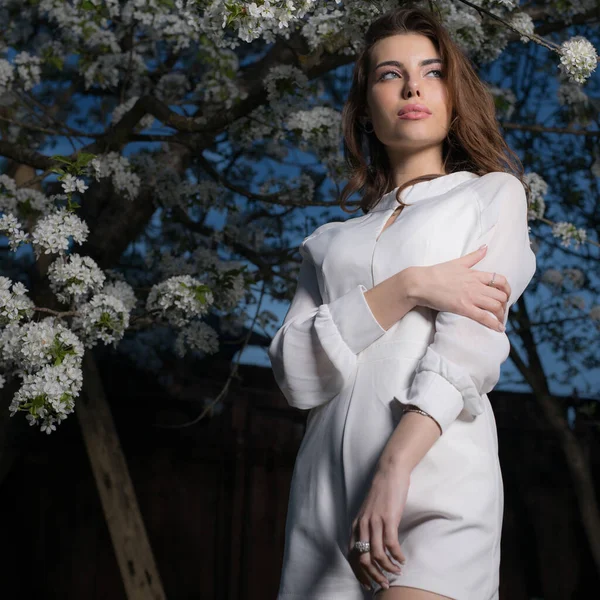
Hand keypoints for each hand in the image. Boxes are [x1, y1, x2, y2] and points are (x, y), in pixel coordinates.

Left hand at [347, 466, 408, 591]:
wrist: (389, 472)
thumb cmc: (381, 492)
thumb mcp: (368, 512)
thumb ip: (367, 528)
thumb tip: (372, 548)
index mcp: (356, 525)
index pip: (352, 556)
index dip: (359, 573)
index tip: (368, 584)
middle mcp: (362, 525)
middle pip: (363, 559)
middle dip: (373, 576)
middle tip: (385, 584)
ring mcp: (375, 522)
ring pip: (377, 555)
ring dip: (388, 568)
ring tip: (397, 572)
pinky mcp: (388, 518)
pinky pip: (391, 544)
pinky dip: (397, 556)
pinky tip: (402, 559)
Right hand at [411, 245, 511, 331]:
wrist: (421, 283)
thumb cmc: (436, 273)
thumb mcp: (457, 262)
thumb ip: (474, 256)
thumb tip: (485, 247)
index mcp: (475, 274)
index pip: (500, 280)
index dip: (507, 289)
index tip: (505, 296)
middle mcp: (476, 285)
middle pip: (501, 295)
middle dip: (504, 305)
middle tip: (501, 311)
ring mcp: (470, 297)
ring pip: (496, 306)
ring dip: (501, 315)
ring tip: (499, 320)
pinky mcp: (463, 308)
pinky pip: (484, 317)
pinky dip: (494, 324)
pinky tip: (498, 328)